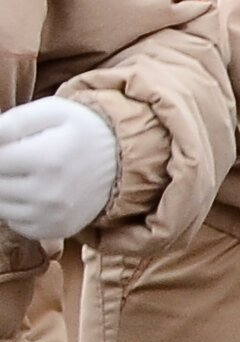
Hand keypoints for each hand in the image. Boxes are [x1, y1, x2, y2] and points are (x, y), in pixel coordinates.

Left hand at [0, 96, 118, 245]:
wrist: (125, 162)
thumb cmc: (83, 131)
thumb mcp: (54, 111)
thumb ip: (14, 121)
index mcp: (47, 158)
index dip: (0, 151)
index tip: (12, 146)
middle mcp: (49, 193)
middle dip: (2, 169)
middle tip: (21, 158)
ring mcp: (52, 216)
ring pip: (0, 205)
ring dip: (6, 189)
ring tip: (27, 174)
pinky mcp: (55, 230)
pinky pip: (15, 223)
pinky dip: (17, 208)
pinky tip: (35, 192)